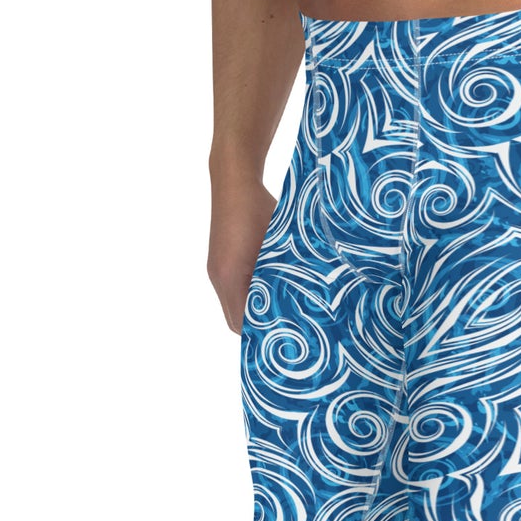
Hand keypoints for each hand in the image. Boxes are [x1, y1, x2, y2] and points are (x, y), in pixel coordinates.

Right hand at [207, 174, 276, 334]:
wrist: (234, 180)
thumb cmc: (260, 209)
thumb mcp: (279, 244)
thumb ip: (284, 274)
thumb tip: (302, 301)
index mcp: (230, 277)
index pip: (242, 323)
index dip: (262, 334)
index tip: (285, 340)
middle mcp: (219, 278)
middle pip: (235, 320)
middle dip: (258, 328)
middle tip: (287, 332)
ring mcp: (217, 271)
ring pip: (234, 306)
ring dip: (253, 312)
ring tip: (280, 315)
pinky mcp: (219, 264)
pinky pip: (232, 291)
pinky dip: (248, 298)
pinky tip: (269, 293)